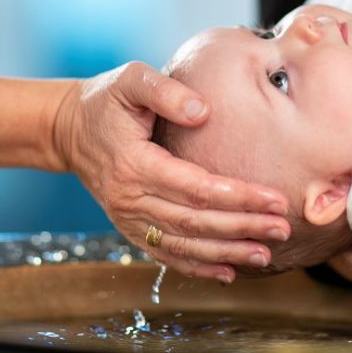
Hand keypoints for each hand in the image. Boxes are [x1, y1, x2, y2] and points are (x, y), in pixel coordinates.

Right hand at [55, 62, 289, 282]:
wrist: (69, 130)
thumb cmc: (105, 100)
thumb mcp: (130, 80)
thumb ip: (165, 91)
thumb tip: (204, 112)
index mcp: (134, 164)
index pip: (196, 188)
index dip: (238, 196)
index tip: (275, 198)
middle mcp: (130, 199)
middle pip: (194, 222)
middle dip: (242, 227)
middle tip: (283, 229)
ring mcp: (127, 218)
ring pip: (182, 245)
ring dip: (226, 253)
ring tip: (265, 255)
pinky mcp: (129, 228)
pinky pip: (165, 253)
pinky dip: (196, 267)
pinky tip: (228, 272)